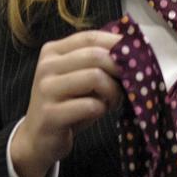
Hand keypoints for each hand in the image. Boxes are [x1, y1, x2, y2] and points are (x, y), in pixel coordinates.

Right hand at [10, 30, 121, 176]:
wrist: (38, 139)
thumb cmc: (67, 104)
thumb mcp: (80, 77)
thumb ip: (98, 61)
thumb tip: (135, 51)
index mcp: (53, 51)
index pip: (91, 37)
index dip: (118, 43)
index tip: (138, 53)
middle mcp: (47, 66)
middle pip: (95, 55)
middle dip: (119, 69)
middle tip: (129, 83)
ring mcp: (46, 89)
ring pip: (95, 77)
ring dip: (113, 90)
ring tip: (114, 100)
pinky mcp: (50, 114)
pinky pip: (90, 105)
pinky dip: (103, 108)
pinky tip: (100, 111)